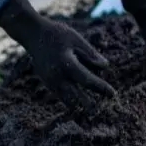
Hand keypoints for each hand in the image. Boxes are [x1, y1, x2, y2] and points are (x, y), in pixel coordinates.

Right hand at [0, 0, 115, 109]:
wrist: (33, 35)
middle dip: (90, 105)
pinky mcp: (47, 83)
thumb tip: (105, 67)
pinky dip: (72, 100)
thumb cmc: (57, 34)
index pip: (87, 80)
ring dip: (80, 104)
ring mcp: (50, 81)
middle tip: (103, 110)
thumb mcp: (76, 39)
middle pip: (76, 97)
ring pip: (68, 100)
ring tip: (93, 109)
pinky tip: (81, 101)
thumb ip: (91, 54)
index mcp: (66, 63)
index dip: (101, 88)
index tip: (113, 94)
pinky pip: (62, 96)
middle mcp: (56, 76)